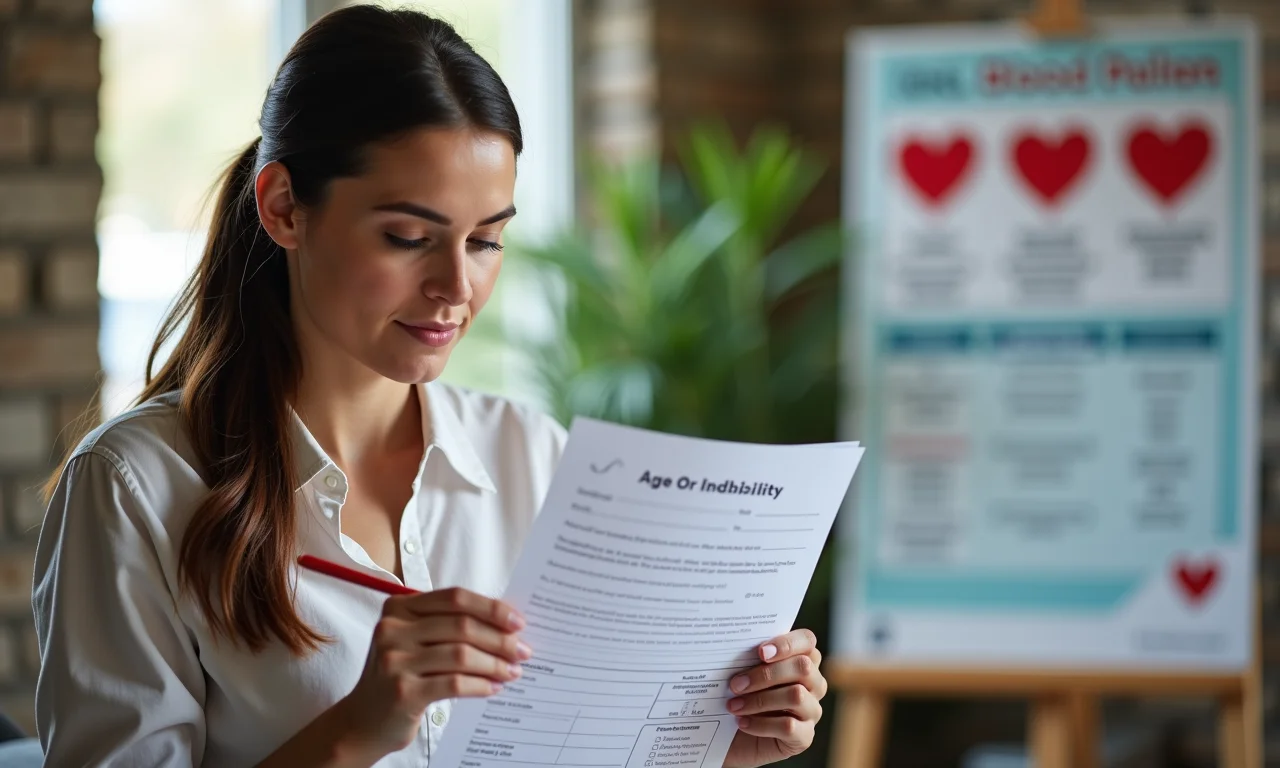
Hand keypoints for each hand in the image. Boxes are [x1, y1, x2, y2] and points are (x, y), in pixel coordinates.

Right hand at [336, 587, 531, 760]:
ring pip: (462, 655)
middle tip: (523, 651)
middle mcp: (392, 629)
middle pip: (462, 626)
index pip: (455, 598)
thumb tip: (505, 624)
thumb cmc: (400, 675)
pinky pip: (455, 683)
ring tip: (512, 672)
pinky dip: (480, 685)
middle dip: (500, 639)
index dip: (490, 608)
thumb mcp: (414, 640)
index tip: (517, 622)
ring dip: (495, 664)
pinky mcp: (403, 691)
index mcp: (398, 608)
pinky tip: (493, 688)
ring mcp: (395, 661)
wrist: (363, 720)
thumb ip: (449, 625)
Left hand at [723, 629, 826, 767]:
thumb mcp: (744, 674)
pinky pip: (789, 726)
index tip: (760, 652)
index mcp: (802, 659)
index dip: (787, 644)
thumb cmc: (742, 697)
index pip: (807, 640)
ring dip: (759, 700)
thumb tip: (735, 646)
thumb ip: (749, 658)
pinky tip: (742, 722)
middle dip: (766, 674)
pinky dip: (761, 724)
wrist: (733, 737)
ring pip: (796, 696)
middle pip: (802, 667)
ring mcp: (812, 711)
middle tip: (735, 684)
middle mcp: (814, 683)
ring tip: (733, 705)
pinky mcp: (805, 737)